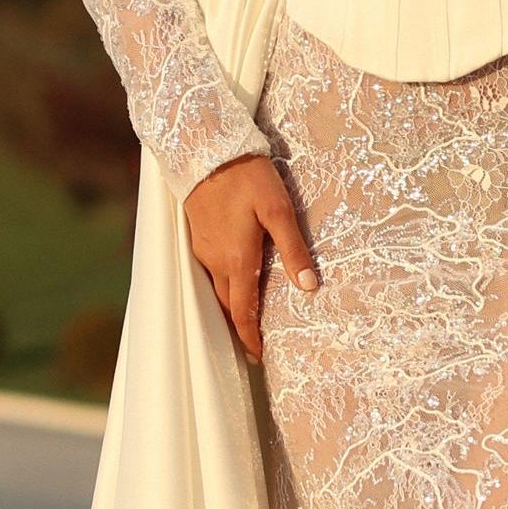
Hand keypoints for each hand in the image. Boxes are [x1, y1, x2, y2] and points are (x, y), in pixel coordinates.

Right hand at [183, 152, 316, 361]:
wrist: (206, 151)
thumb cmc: (247, 178)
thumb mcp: (278, 210)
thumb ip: (293, 249)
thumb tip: (309, 287)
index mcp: (237, 261)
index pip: (242, 313)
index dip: (250, 338)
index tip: (259, 357)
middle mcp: (217, 262)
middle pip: (228, 306)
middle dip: (240, 328)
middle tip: (255, 344)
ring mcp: (204, 250)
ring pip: (218, 289)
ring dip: (232, 307)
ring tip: (248, 318)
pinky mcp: (198, 237)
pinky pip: (211, 271)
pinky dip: (224, 286)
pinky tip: (236, 279)